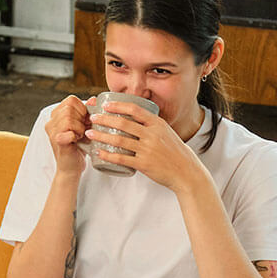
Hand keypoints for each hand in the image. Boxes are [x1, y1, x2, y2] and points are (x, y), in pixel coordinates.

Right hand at [42, 95, 91, 176]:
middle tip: (83, 131)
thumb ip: (87, 112)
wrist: (72, 168)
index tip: (85, 121)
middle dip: (81, 119)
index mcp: (56, 115)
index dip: (82, 109)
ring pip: (68, 118)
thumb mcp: (84, 126)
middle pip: (69, 108)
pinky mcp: (57, 141)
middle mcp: (51, 122)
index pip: (71, 100)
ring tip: (80, 136)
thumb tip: (94, 99)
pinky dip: (75, 136)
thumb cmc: (78, 147)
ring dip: (79, 128)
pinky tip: (76, 141)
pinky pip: (68, 131)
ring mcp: (52, 132)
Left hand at [86, 100, 206, 193]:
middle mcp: (152, 134)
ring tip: (90, 133)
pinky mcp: (143, 164)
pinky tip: (99, 152)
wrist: (186, 172)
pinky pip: (121, 158)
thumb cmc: (175, 152)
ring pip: (119, 140)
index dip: (119, 106)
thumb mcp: (167, 133)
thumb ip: (152, 126)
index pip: (135, 109)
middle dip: (105, 119)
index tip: (106, 105)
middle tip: (93, 118)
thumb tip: (136, 120)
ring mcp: (147, 149)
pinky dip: (108, 155)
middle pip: (123, 123)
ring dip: (102, 135)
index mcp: (157, 124)